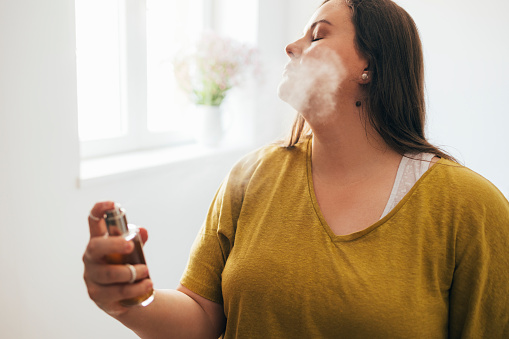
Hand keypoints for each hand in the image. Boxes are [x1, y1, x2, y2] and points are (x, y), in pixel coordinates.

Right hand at [83, 201, 151, 316]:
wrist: (125, 298)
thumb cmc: (126, 267)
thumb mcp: (132, 252)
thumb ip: (137, 240)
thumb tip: (143, 231)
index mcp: (99, 242)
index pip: (93, 222)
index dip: (99, 210)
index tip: (112, 203)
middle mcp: (91, 258)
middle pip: (95, 247)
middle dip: (113, 244)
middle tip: (130, 246)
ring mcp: (92, 277)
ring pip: (108, 273)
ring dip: (130, 272)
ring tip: (146, 272)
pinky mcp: (97, 295)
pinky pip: (116, 292)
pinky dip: (134, 289)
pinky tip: (146, 286)